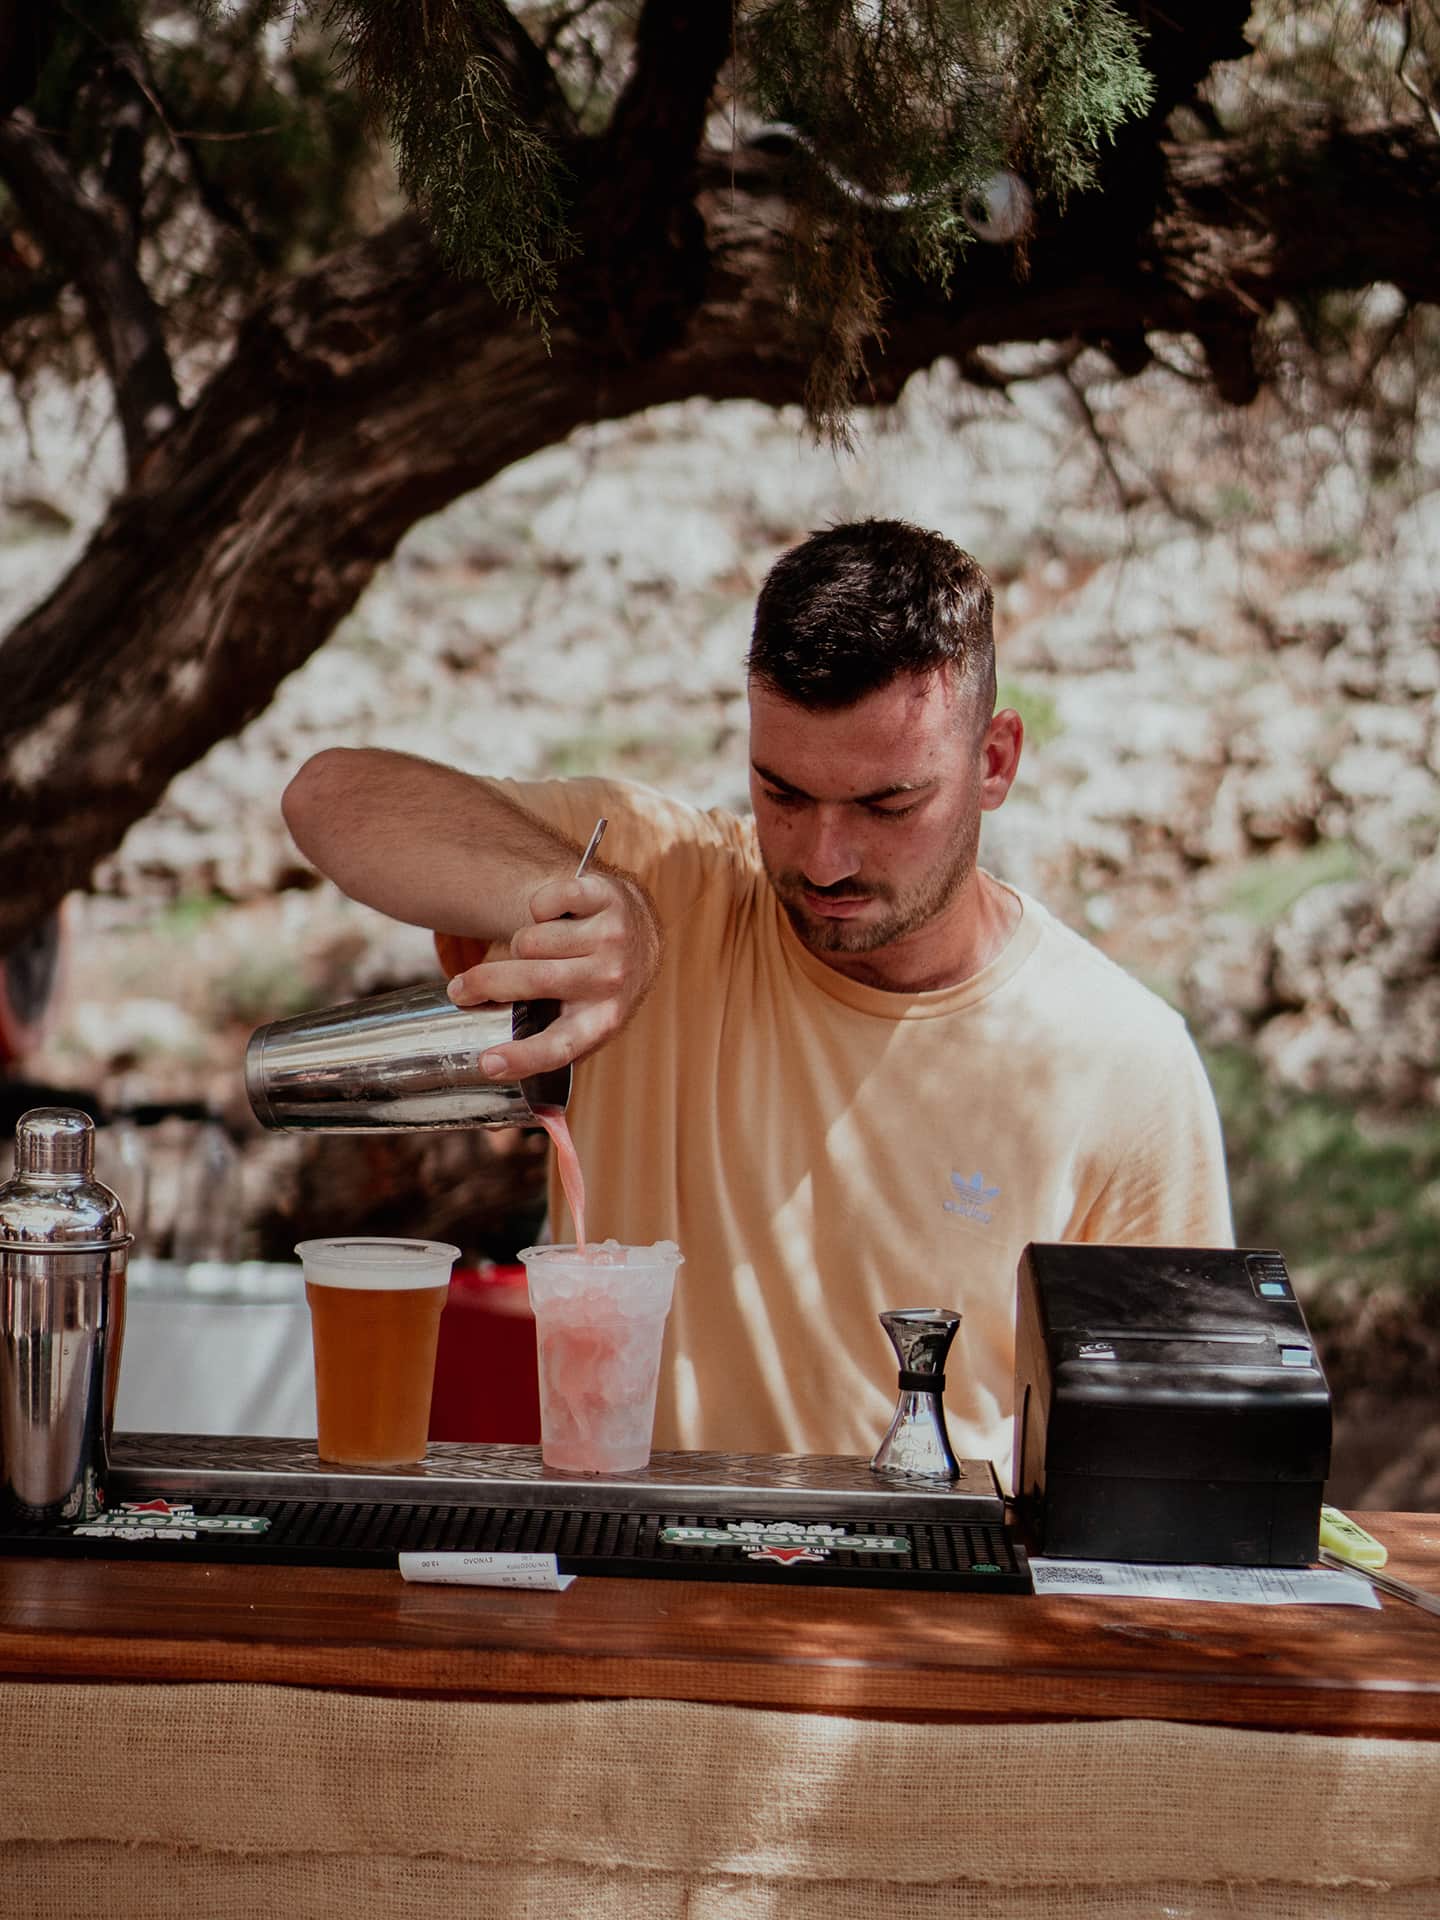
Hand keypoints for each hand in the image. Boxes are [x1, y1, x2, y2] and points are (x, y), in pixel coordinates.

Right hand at [444, 871, 660, 1080]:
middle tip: (461, 990)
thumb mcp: (580, 1024)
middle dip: (483, 984)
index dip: (522, 1058)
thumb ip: (543, 1054)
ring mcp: (613, 937)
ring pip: (529, 938)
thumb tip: (499, 1123)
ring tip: (533, 951)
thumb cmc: (591, 990)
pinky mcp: (606, 897)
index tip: (485, 1063)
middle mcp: (611, 982)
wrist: (637, 933)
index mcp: (602, 1023)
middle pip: (530, 980)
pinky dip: (538, 907)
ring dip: (518, 943)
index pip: (561, 1047)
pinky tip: (556, 918)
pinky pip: (545, 901)